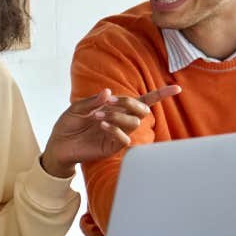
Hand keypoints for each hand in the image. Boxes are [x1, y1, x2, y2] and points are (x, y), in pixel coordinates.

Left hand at [39, 85, 180, 176]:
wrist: (58, 144)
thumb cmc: (69, 124)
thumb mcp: (77, 108)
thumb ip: (94, 101)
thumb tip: (108, 92)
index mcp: (116, 108)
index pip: (143, 101)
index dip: (160, 95)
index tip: (176, 88)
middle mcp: (121, 120)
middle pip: (142, 110)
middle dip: (129, 103)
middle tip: (109, 102)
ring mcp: (118, 134)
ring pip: (134, 123)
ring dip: (118, 116)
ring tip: (98, 116)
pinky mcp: (113, 147)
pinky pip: (124, 138)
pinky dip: (115, 129)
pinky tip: (102, 125)